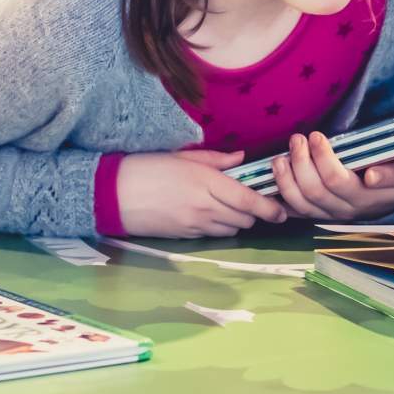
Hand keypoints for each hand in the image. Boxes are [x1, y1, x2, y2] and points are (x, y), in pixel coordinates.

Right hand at [116, 149, 286, 237]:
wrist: (112, 195)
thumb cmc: (145, 167)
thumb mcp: (181, 156)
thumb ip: (215, 159)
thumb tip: (241, 159)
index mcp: (206, 183)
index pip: (248, 201)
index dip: (269, 208)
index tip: (281, 210)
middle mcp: (204, 208)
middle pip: (244, 219)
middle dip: (254, 213)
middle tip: (251, 200)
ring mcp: (194, 225)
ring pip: (231, 230)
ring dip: (237, 221)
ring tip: (229, 207)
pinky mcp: (185, 237)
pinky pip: (213, 235)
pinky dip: (219, 227)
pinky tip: (210, 214)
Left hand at [272, 132, 393, 221]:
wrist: (392, 198)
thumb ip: (391, 174)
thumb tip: (372, 176)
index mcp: (363, 197)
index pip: (336, 180)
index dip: (322, 158)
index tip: (316, 135)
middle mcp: (342, 210)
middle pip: (313, 192)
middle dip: (300, 163)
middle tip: (297, 138)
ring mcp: (326, 215)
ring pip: (299, 204)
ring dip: (285, 179)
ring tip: (279, 157)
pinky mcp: (314, 215)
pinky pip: (292, 211)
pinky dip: (278, 198)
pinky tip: (269, 182)